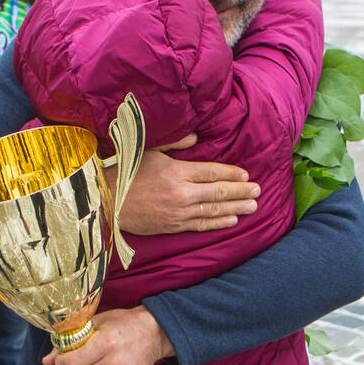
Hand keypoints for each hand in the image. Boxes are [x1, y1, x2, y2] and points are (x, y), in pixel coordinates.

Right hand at [108, 134, 259, 234]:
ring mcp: (177, 212)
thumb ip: (174, 142)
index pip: (212, 172)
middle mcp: (181, 193)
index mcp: (176, 172)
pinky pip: (200, 225)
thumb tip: (195, 137)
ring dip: (235, 208)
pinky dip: (218, 223)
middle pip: (218, 192)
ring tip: (252, 206)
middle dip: (240, 192)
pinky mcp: (172, 226)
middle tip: (258, 191)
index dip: (232, 174)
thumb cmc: (125, 171)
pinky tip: (231, 220)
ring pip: (213, 210)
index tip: (246, 175)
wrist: (105, 201)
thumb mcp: (148, 149)